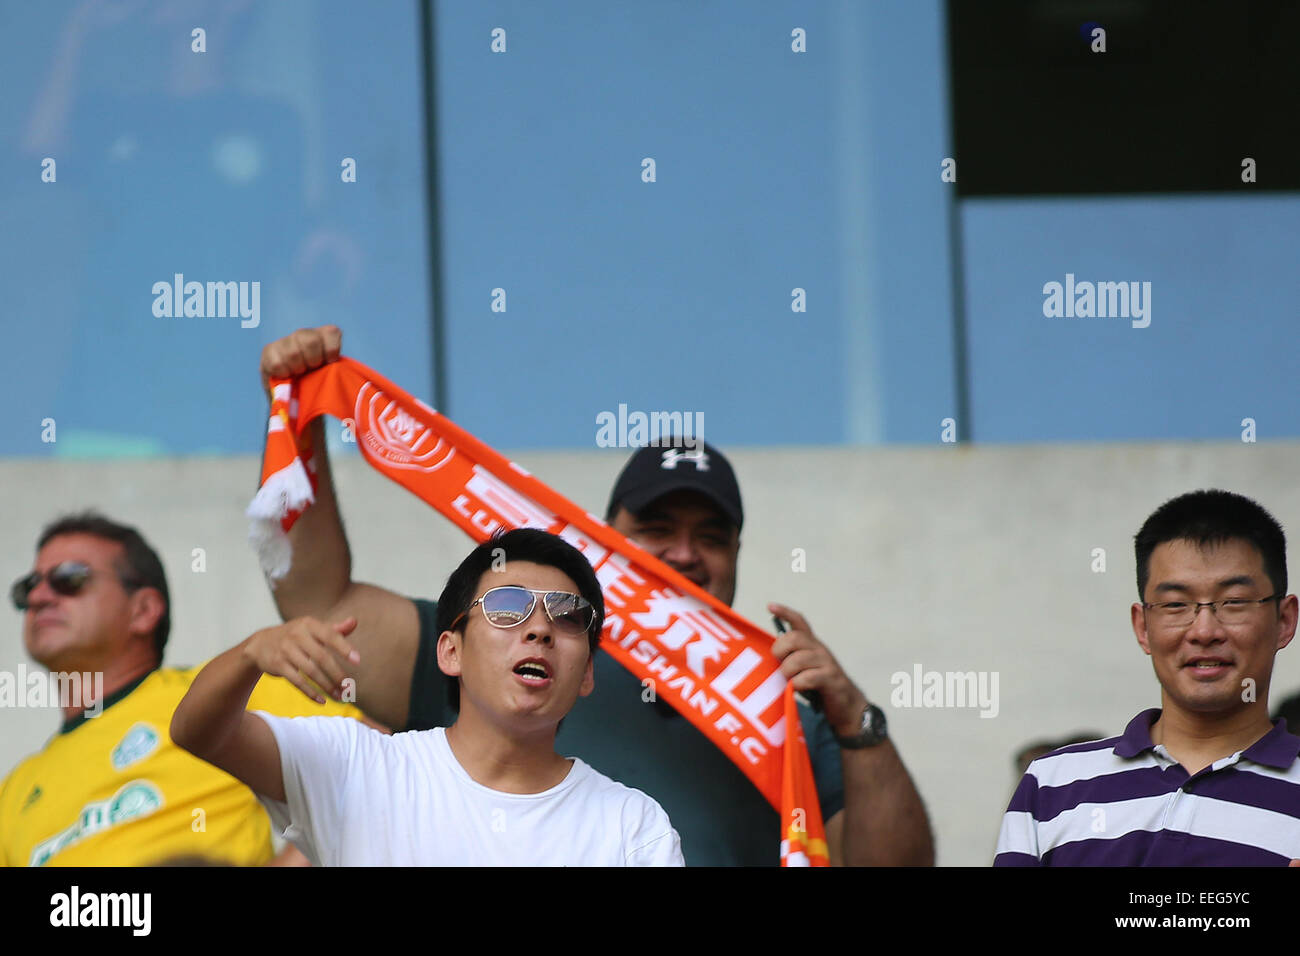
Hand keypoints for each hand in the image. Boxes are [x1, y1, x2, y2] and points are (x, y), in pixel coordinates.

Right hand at [242, 616, 359, 703]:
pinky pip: (297, 682)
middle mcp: (296, 635)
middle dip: (337, 674)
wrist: (260, 644)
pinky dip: (310, 693)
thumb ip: (334, 628)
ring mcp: (285, 650)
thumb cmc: (295, 635)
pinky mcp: (278, 665)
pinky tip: (321, 701)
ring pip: (310, 672)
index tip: (358, 661)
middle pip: (321, 657)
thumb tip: (355, 621)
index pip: (330, 635)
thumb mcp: (312, 628)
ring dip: (326, 686)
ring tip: (339, 696)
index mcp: (309, 624)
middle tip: (349, 688)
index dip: (344, 648)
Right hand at [260, 325, 342, 393]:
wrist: (294, 399)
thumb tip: (349, 390)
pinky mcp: (268, 350)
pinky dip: (283, 374)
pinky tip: (285, 376)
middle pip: (311, 341)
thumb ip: (340, 373)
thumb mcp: (333, 378)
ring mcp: (285, 340)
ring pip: (293, 352)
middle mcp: (304, 334)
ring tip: (297, 375)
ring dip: (296, 369)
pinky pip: (277, 363)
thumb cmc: (318, 386)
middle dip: (312, 361)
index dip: (331, 351)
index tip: (328, 364)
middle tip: (310, 371)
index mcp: (324, 336)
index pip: (332, 332)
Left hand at [769, 602, 867, 737]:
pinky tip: (797, 688)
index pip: (799, 621)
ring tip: (788, 680)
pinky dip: (798, 684)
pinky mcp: (832, 679)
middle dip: (780, 650)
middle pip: (794, 637)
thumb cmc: (818, 688)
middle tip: (779, 663)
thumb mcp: (802, 670)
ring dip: (788, 671)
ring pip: (799, 659)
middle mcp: (819, 649)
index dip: (784, 612)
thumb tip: (765, 659)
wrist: (846, 707)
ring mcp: (827, 663)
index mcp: (811, 644)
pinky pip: (809, 677)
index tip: (770, 606)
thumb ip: (788, 660)